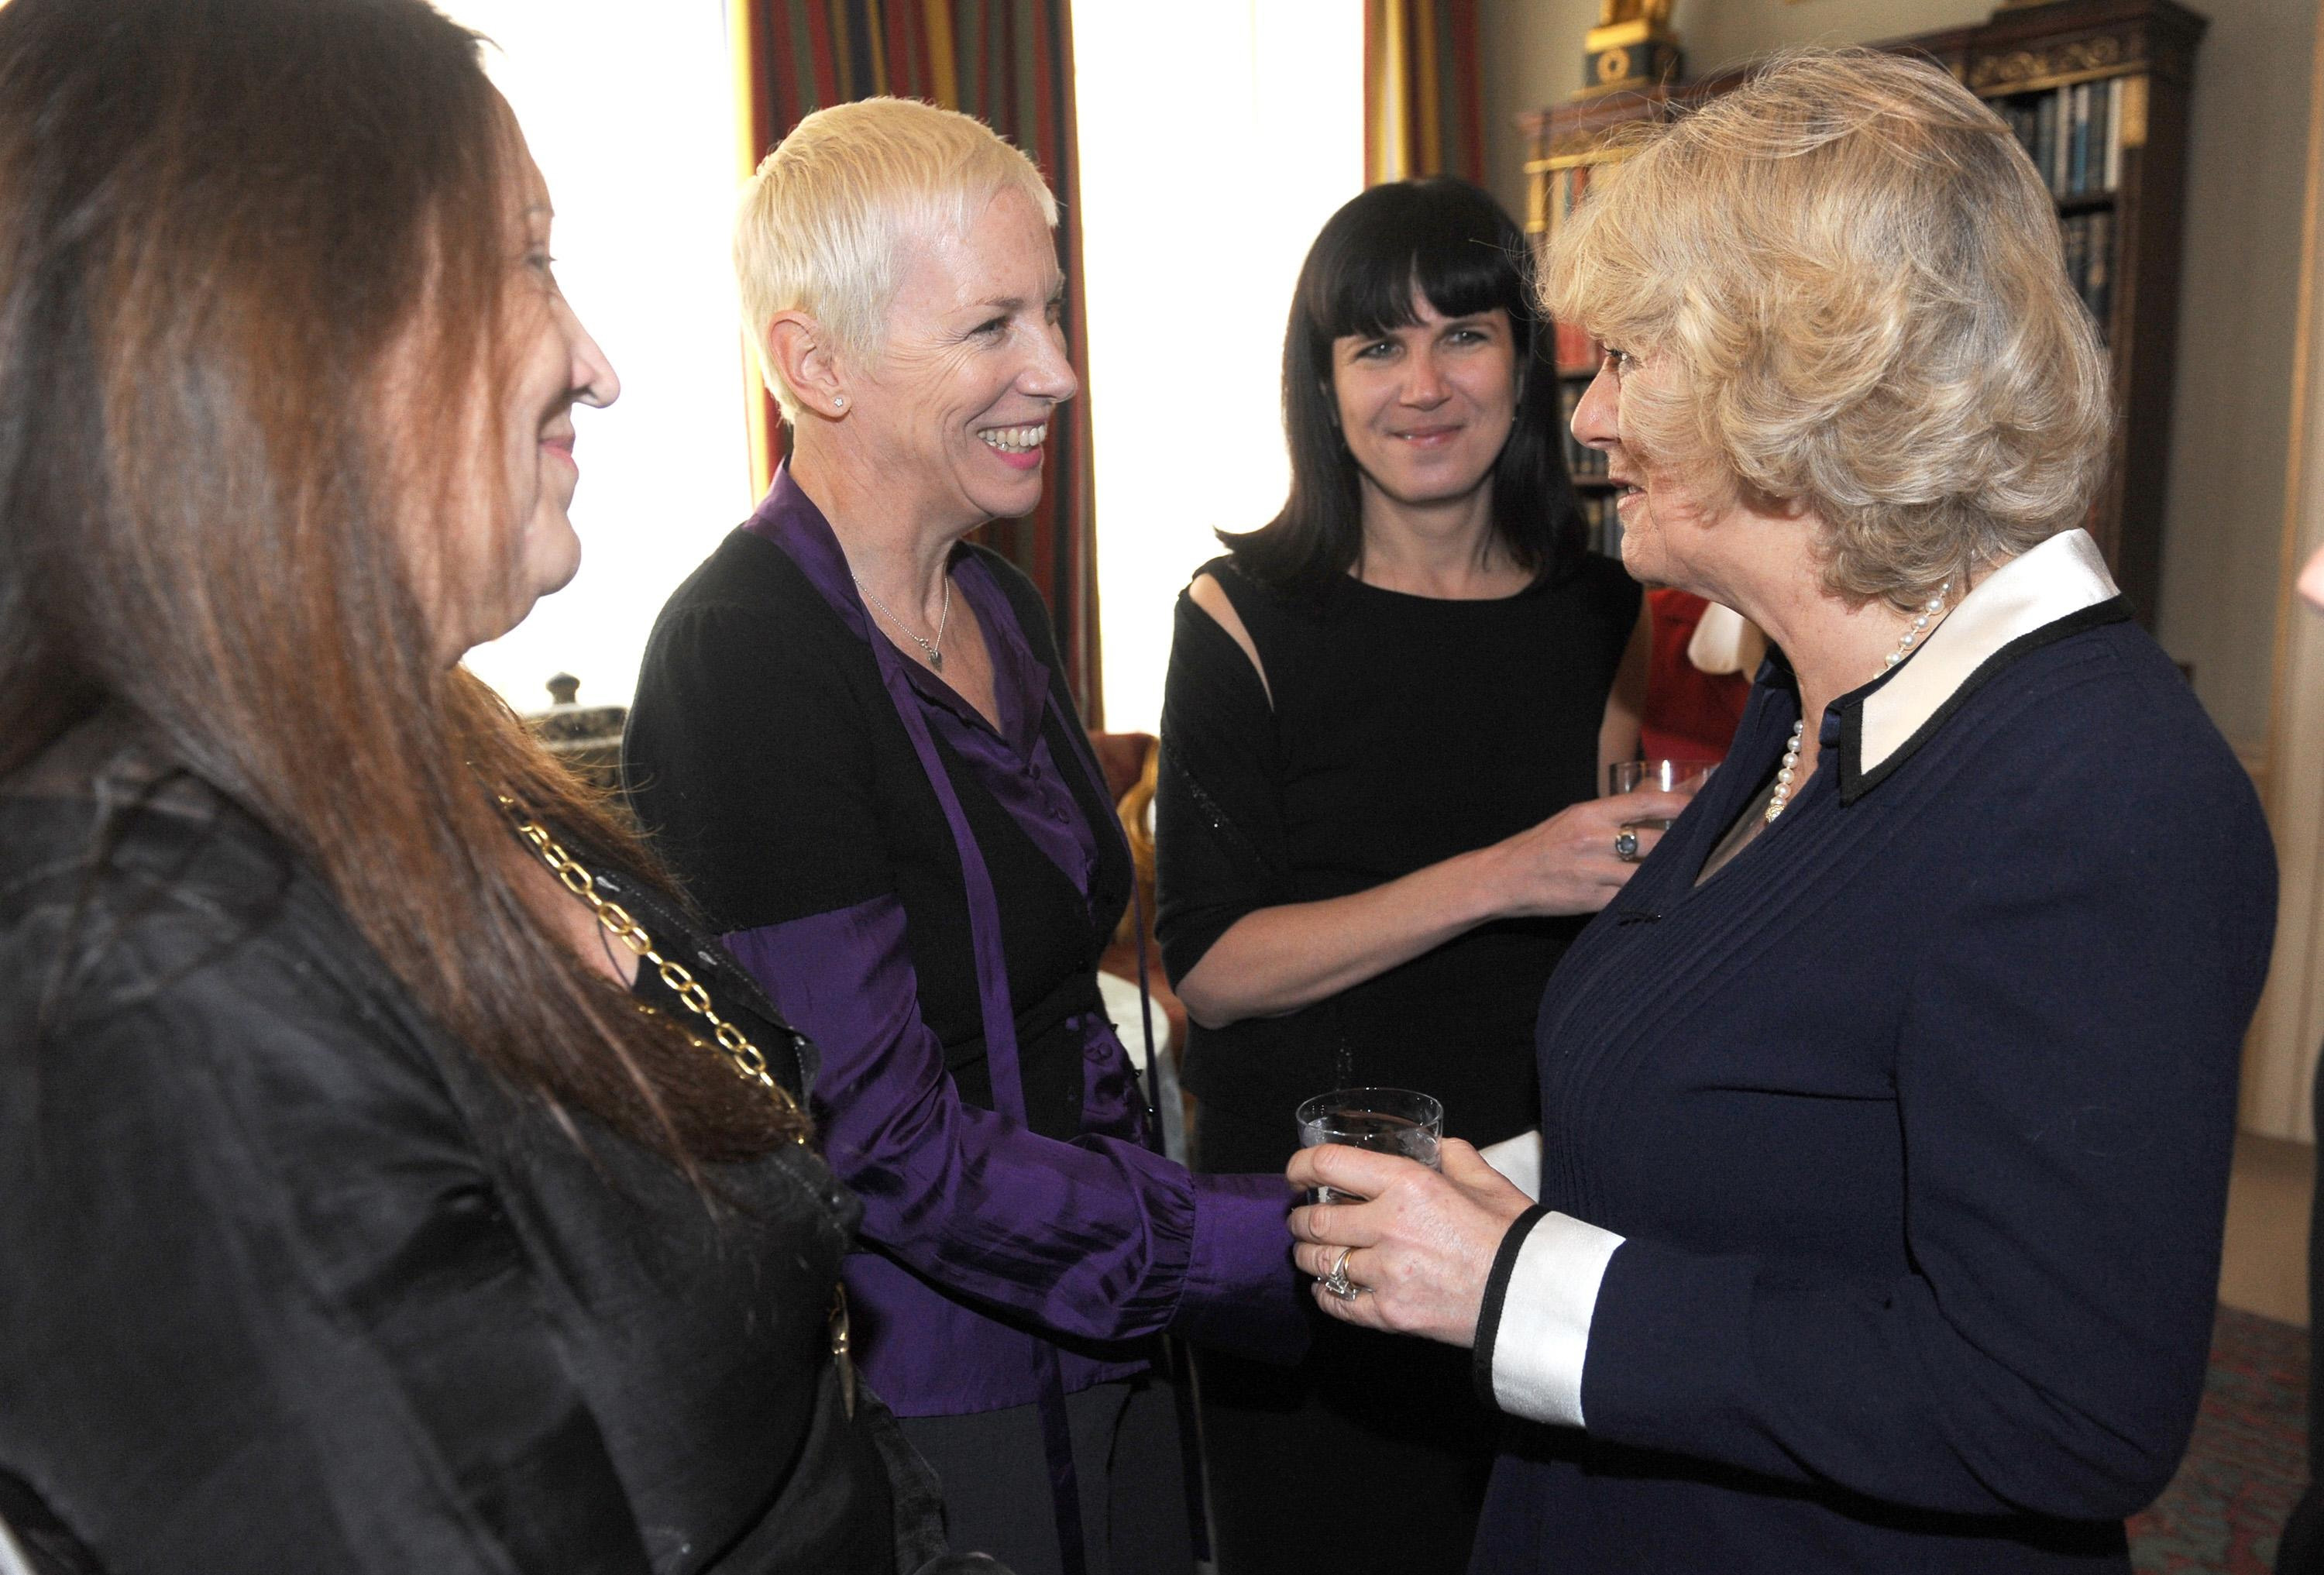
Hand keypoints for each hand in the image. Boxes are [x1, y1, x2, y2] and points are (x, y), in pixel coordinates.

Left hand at [1285, 1139, 1533, 1346]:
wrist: (1531, 1297)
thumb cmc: (1511, 1236)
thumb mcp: (1484, 1181)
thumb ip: (1453, 1156)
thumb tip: (1435, 1148)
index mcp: (1408, 1185)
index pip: (1329, 1164)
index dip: (1301, 1166)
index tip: (1296, 1173)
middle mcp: (1388, 1226)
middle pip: (1314, 1219)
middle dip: (1299, 1218)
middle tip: (1301, 1218)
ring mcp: (1385, 1273)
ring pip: (1319, 1262)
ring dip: (1307, 1255)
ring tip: (1311, 1252)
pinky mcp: (1389, 1313)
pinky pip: (1336, 1302)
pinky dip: (1325, 1293)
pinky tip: (1328, 1286)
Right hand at [1477, 789, 1690, 917]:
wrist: (1504, 877)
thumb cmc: (1544, 844)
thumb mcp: (1576, 818)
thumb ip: (1615, 812)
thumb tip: (1660, 797)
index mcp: (1589, 814)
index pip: (1645, 803)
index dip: (1680, 804)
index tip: (1705, 804)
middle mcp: (1592, 841)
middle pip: (1655, 841)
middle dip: (1684, 843)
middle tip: (1711, 842)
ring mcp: (1592, 873)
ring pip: (1647, 873)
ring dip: (1671, 872)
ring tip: (1694, 869)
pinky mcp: (1590, 901)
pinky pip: (1631, 898)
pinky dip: (1649, 895)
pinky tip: (1665, 894)